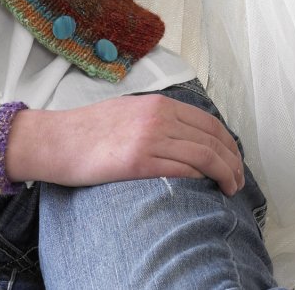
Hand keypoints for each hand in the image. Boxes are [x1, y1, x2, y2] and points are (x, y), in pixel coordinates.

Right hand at [5, 94, 244, 195]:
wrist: (56, 139)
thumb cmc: (88, 130)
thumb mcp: (128, 111)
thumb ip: (157, 118)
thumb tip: (184, 135)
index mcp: (157, 104)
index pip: (208, 122)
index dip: (228, 143)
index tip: (235, 159)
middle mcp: (157, 116)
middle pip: (212, 139)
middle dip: (233, 162)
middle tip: (239, 180)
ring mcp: (149, 138)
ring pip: (204, 156)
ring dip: (225, 175)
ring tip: (231, 189)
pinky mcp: (138, 161)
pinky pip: (182, 171)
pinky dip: (201, 180)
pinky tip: (207, 191)